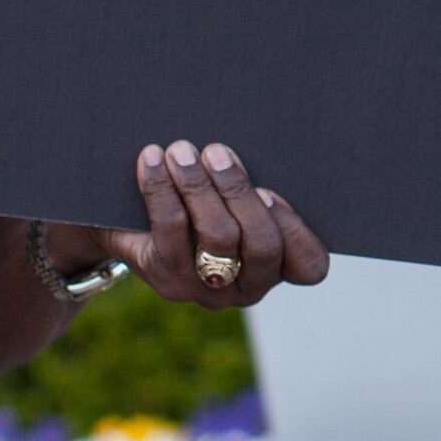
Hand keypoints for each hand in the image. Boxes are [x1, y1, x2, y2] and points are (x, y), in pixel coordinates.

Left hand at [75, 140, 330, 309]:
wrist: (131, 227)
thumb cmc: (196, 201)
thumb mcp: (231, 196)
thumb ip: (249, 184)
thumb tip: (239, 151)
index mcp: (278, 268)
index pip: (310, 265)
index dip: (294, 228)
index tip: (268, 190)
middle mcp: (248, 288)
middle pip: (262, 244)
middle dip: (240, 191)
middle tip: (216, 151)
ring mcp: (208, 290)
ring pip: (218, 236)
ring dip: (200, 185)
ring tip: (181, 150)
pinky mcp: (168, 280)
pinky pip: (171, 229)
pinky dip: (162, 188)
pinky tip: (152, 159)